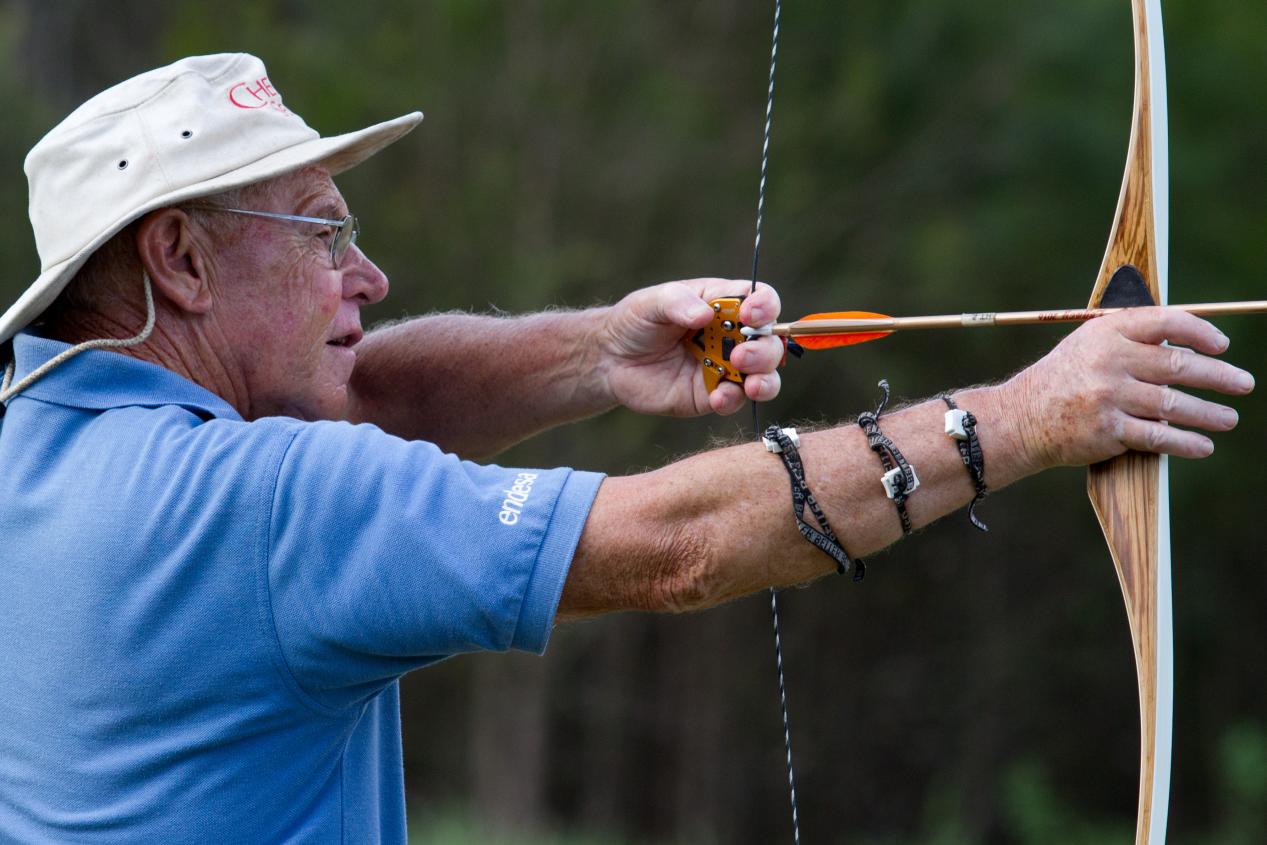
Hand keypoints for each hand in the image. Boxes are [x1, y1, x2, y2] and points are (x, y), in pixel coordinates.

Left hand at [595, 279, 783, 415]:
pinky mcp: (713, 395)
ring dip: (765, 380)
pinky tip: (717, 398)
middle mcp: (733, 336)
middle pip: (771, 341)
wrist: (611, 360)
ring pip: (765, 375)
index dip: (765, 307)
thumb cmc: (635, 322)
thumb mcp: (651, 303)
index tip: (751, 315)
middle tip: (740, 356)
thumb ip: (678, 303)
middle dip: (765, 350)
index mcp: (723, 304)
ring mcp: (726, 367)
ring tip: (749, 384)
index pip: (761, 300)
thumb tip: (705, 315)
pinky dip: (733, 400)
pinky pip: (736, 400)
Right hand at [1006, 307, 1253, 468]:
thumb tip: (1187, 346)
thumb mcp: (1088, 345)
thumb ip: (1130, 340)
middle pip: (1177, 366)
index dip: (1200, 332)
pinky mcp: (1107, 429)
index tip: (1221, 345)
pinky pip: (1157, 436)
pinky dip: (1185, 442)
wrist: (1022, 418)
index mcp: (1107, 333)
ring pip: (1173, 404)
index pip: (1165, 323)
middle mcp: (1109, 361)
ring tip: (1229, 418)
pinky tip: (1203, 446)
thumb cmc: (1064, 379)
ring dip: (1208, 413)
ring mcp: (1108, 396)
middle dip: (1218, 376)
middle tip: (1243, 383)